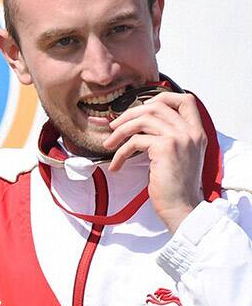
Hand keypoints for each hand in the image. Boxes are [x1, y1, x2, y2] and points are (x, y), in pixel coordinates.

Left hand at [104, 91, 206, 233]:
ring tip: (109, 144)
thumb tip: (141, 124)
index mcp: (196, 131)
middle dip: (130, 113)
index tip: (141, 109)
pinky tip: (116, 165)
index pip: (185, 99)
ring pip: (143, 119)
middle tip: (114, 127)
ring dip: (120, 131)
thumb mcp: (179, 155)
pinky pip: (135, 141)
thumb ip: (168, 137)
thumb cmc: (174, 186)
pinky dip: (121, 153)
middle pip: (157, 105)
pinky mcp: (165, 148)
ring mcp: (179, 138)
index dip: (161, 98)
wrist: (181, 207)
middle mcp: (191, 131)